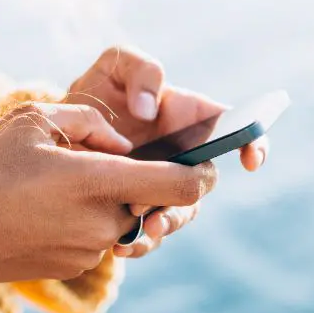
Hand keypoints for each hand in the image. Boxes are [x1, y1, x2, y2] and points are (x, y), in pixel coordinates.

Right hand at [0, 103, 216, 284]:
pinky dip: (88, 221)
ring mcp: (88, 253)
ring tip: (63, 183)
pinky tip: (47, 207)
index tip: (201, 160)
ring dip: (112, 202)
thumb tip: (123, 143)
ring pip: (126, 221)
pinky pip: (99, 239)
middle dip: (144, 183)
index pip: (183, 186)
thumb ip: (91, 123)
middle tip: (110, 162)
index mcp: (98, 184)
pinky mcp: (72, 269)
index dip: (201, 172)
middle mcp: (102, 224)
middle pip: (155, 204)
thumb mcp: (33, 120)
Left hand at [65, 46, 269, 257]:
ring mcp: (163, 186)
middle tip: (164, 202)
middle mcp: (183, 157)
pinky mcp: (139, 209)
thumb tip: (149, 109)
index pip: (234, 130)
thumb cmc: (98, 92)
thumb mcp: (115, 66)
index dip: (253, 142)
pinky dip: (139, 243)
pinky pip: (150, 235)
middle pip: (203, 184)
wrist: (60, 131)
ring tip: (141, 230)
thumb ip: (141, 70)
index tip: (249, 160)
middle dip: (189, 197)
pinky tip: (120, 246)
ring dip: (166, 225)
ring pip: (180, 214)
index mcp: (190, 119)